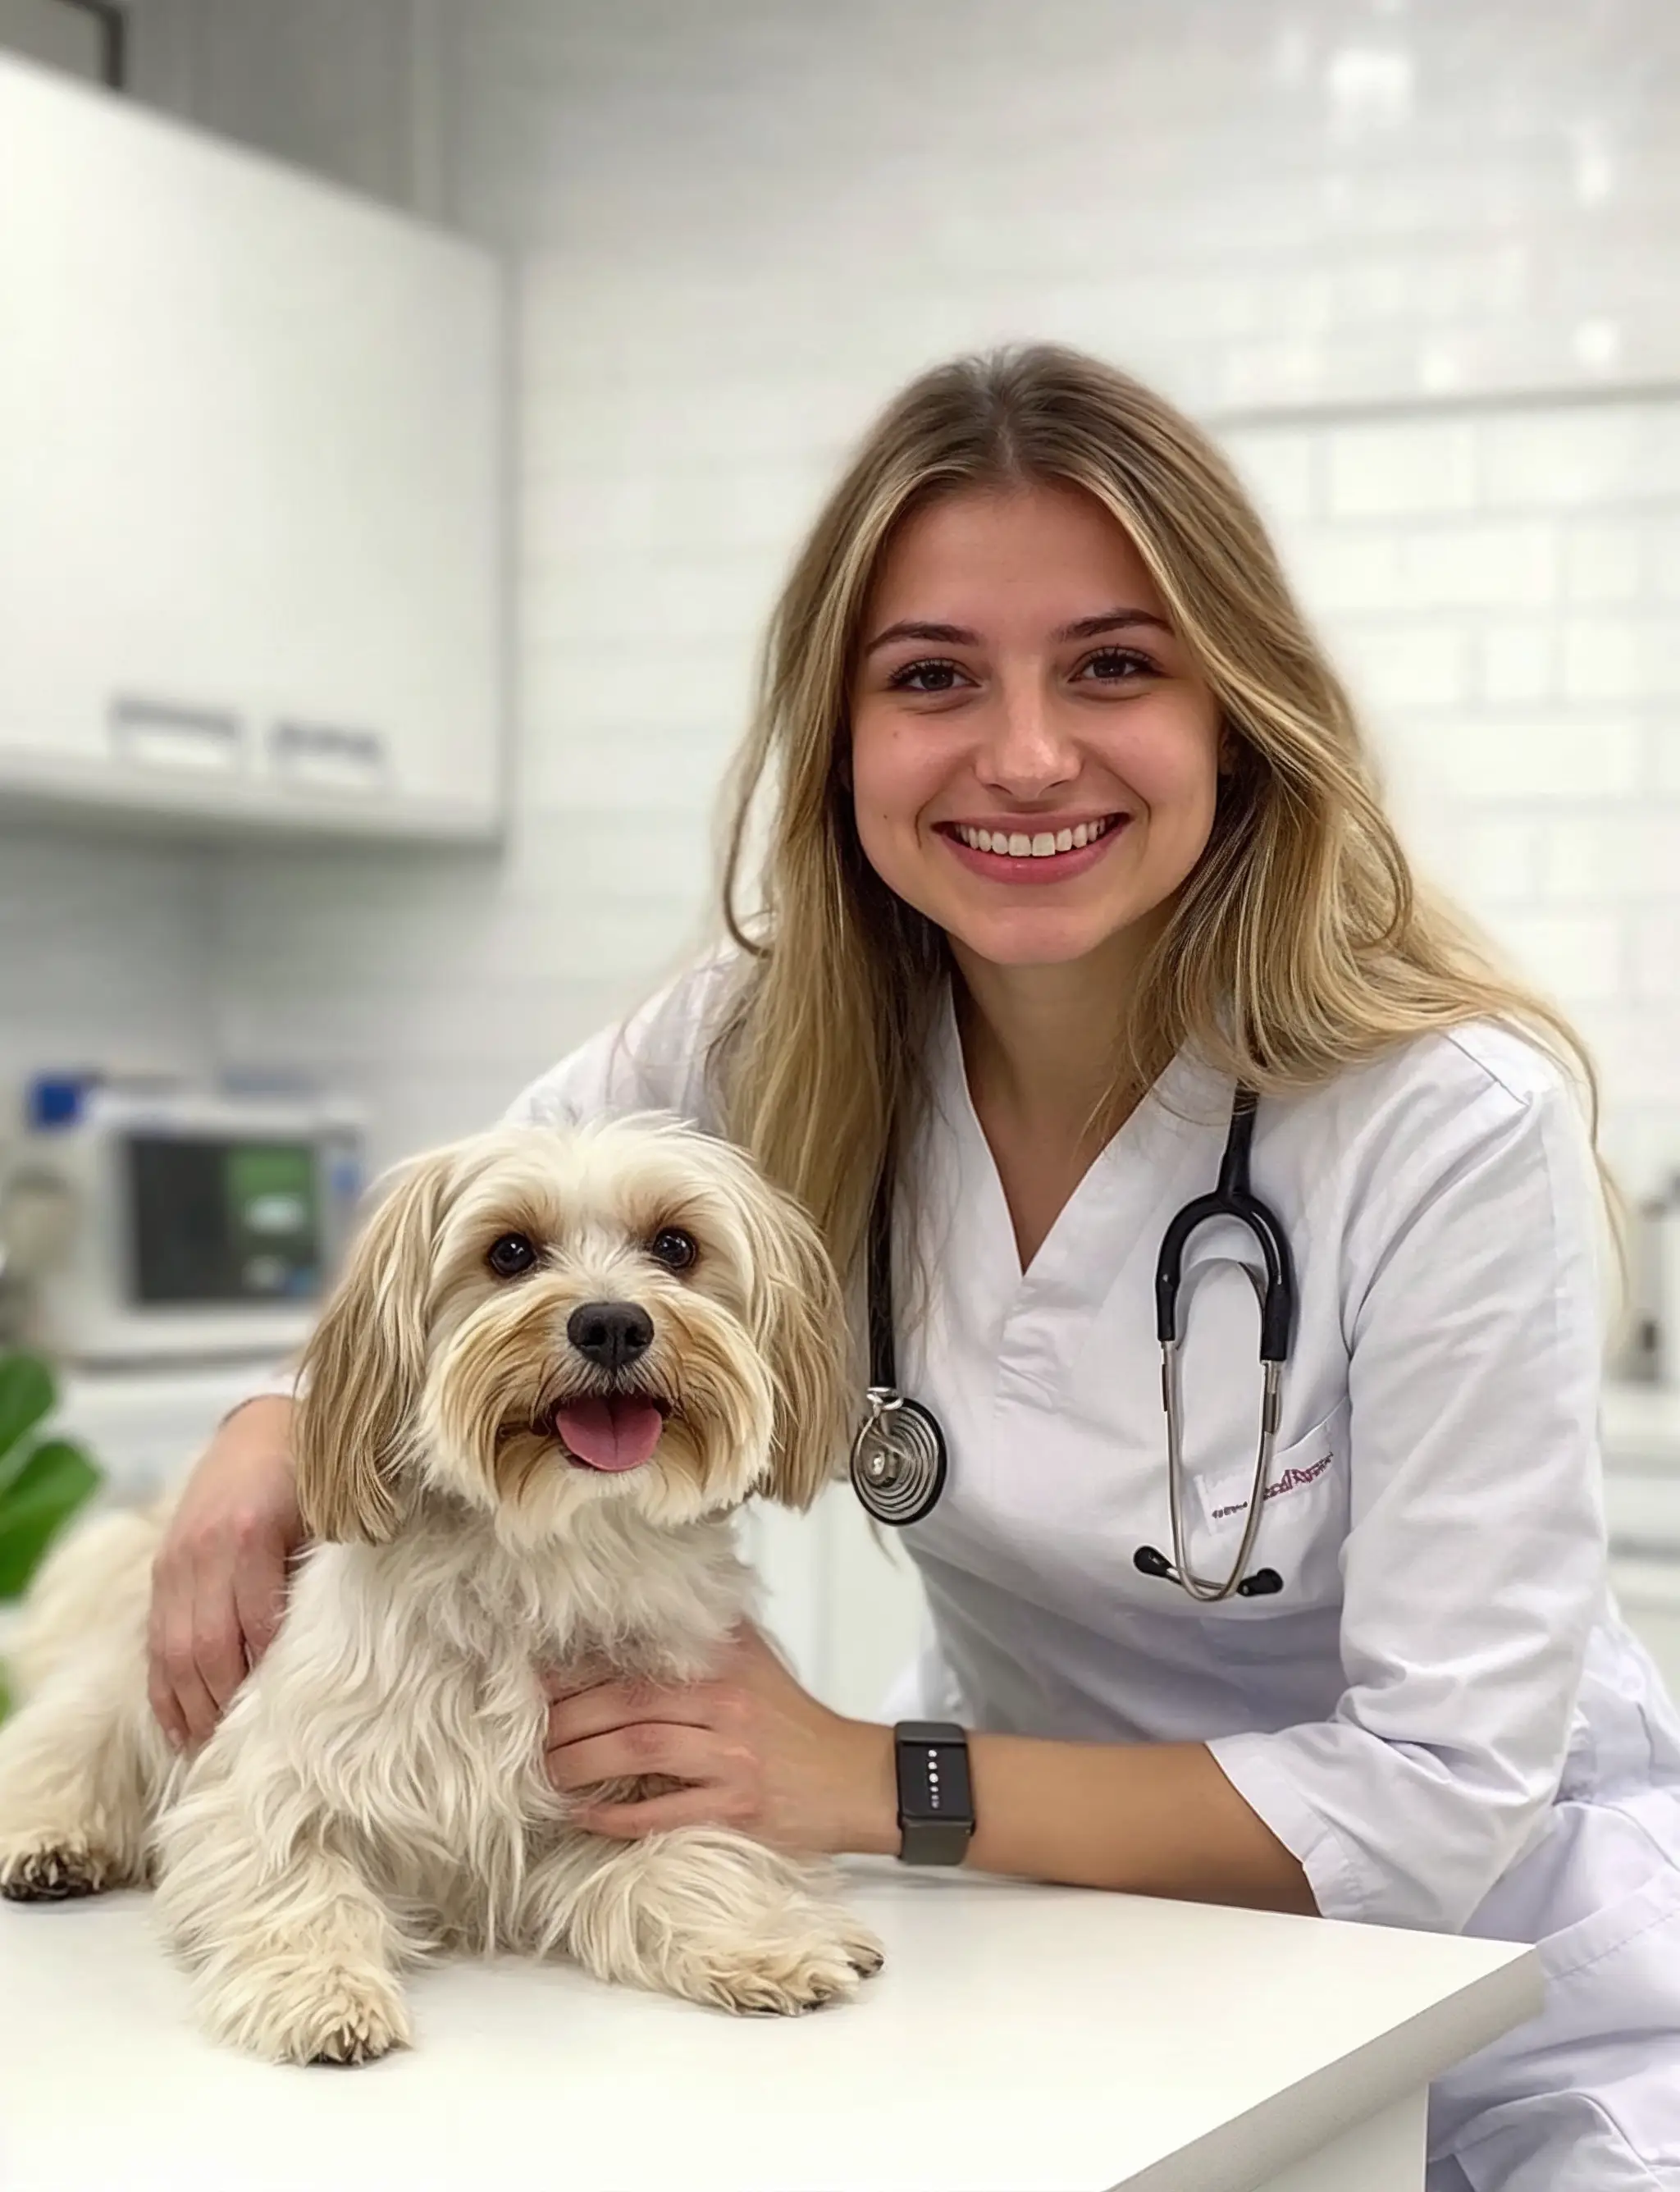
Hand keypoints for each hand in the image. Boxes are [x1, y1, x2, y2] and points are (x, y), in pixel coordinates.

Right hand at [147, 1396, 302, 1751]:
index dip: (266, 1680)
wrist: (263, 1426)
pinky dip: (164, 1691)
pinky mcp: (160, 1572)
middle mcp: (202, 1552)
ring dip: (190, 1709)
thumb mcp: (330, 1511)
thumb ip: (325, 1572)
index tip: (285, 1722)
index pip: (254, 1628)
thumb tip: (339, 1645)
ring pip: (173, 1653)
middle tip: (246, 1754)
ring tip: (211, 1753)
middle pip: (206, 1650)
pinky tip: (180, 1729)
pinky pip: (154, 1642)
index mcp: (249, 1535)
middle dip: (223, 1708)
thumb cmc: (312, 1474)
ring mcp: (174, 1564)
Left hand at [543, 1622, 896, 1854]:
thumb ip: (701, 1638)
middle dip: (567, 1720)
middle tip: (528, 1736)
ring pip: (638, 1750)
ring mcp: (731, 1756)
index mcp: (723, 1660)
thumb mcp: (753, 1662)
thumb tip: (634, 1619)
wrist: (853, 1778)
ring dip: (581, 1763)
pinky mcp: (737, 1808)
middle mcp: (725, 1700)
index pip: (635, 1660)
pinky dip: (617, 1816)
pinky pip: (663, 1811)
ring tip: (547, 1773)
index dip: (576, 1673)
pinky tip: (586, 1816)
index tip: (533, 1684)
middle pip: (627, 1702)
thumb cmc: (790, 1723)